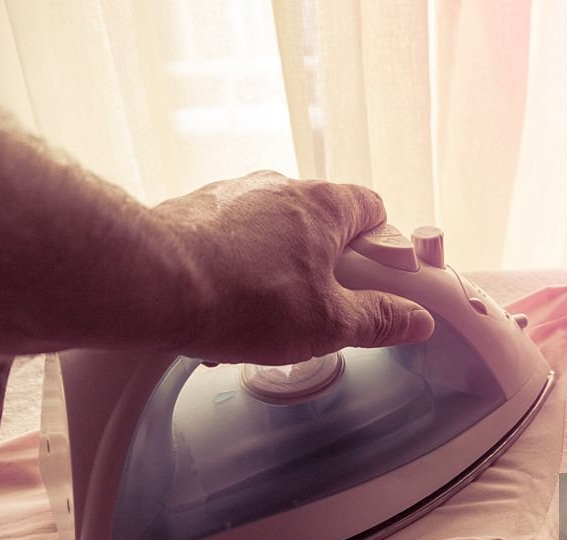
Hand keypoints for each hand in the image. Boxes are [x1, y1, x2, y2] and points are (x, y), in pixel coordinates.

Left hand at [153, 172, 434, 363]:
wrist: (151, 284)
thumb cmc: (244, 297)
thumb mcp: (328, 323)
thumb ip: (377, 320)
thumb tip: (415, 319)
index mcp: (323, 205)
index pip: (372, 209)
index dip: (382, 246)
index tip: (381, 280)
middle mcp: (279, 188)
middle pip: (322, 221)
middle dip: (326, 264)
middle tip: (324, 306)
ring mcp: (232, 195)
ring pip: (273, 232)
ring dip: (280, 267)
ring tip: (267, 314)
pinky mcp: (193, 212)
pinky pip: (231, 239)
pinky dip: (238, 267)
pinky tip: (227, 306)